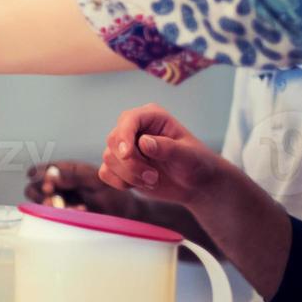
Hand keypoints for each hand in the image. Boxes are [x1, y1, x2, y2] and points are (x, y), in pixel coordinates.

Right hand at [24, 160, 138, 216]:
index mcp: (65, 171)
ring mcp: (60, 203)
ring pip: (41, 204)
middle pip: (33, 188)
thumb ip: (73, 175)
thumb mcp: (95, 179)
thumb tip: (51, 175)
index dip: (40, 176)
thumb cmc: (113, 193)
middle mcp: (58, 187)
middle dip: (41, 193)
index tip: (49, 184)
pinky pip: (53, 217)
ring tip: (72, 206)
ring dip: (52, 205)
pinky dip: (64, 214)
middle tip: (53, 196)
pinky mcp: (63, 217)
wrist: (127, 214)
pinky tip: (82, 211)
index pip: (41, 171)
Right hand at [97, 104, 226, 208]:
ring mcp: (125, 147)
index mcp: (152, 117)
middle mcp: (135, 129)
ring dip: (129, 175)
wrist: (196, 184)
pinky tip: (141, 184)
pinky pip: (105, 172)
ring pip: (108, 159)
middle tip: (153, 177)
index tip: (127, 155)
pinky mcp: (119, 165)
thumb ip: (168, 148)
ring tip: (153, 181)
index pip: (128, 119)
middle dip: (130, 163)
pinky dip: (121, 182)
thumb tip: (143, 142)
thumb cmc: (196, 164)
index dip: (124, 135)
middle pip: (113, 140)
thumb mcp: (188, 156)